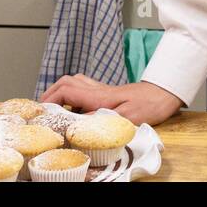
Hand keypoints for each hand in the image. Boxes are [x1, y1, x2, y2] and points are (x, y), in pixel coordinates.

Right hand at [38, 75, 183, 126]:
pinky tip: (75, 106)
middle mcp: (98, 90)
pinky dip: (72, 94)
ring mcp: (103, 90)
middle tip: (42, 109)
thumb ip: (101, 120)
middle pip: (66, 82)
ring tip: (53, 108)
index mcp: (99, 96)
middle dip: (49, 93)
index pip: (66, 91)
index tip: (40, 112)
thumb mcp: (126, 117)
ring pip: (74, 82)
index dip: (48, 100)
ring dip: (60, 91)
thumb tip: (78, 124)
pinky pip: (84, 87)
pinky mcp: (108, 93)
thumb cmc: (150, 105)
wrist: (166, 94)